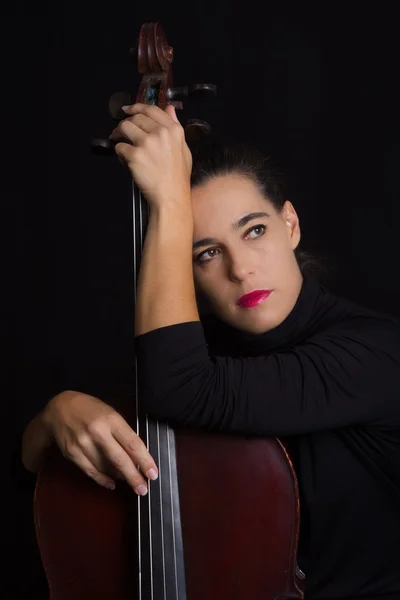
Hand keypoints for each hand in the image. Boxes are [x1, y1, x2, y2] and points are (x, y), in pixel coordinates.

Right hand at [39, 391, 157, 494]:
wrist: (59, 408)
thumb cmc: (90, 410)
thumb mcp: (110, 413)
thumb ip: (122, 433)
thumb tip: (135, 457)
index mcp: (111, 419)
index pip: (132, 443)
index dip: (144, 460)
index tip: (153, 473)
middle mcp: (98, 431)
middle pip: (120, 459)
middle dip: (133, 477)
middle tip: (143, 489)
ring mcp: (83, 443)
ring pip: (105, 468)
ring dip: (119, 477)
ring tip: (129, 480)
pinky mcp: (72, 453)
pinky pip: (90, 471)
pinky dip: (102, 479)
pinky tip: (111, 483)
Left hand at [109, 103, 191, 207]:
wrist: (171, 196)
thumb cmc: (178, 177)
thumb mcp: (184, 149)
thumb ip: (176, 127)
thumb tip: (170, 108)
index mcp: (173, 130)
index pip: (152, 110)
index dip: (137, 107)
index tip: (128, 110)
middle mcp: (160, 133)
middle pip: (136, 118)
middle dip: (126, 123)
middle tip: (120, 131)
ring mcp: (146, 143)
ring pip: (124, 128)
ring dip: (118, 133)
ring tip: (118, 141)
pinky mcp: (134, 155)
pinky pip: (119, 147)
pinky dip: (119, 153)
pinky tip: (125, 160)